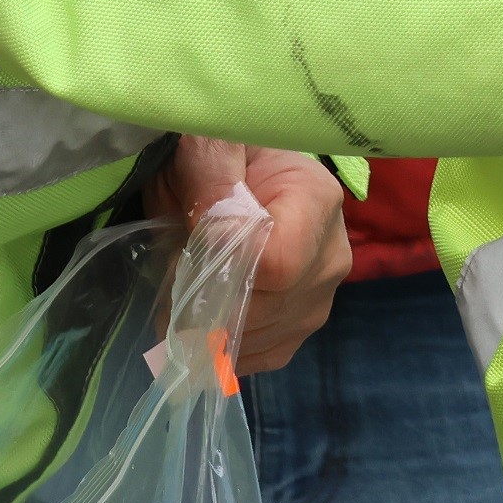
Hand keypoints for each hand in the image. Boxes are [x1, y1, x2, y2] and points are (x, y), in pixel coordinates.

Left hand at [144, 136, 352, 372]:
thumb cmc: (225, 155)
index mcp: (318, 201)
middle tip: (171, 271)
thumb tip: (214, 225)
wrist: (242, 174)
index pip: (279, 262)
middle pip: (263, 308)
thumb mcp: (211, 144)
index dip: (225, 264)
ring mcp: (320, 299)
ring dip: (206, 325)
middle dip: (205, 299)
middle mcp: (331, 256)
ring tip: (185, 287)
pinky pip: (255, 357)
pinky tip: (206, 311)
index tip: (189, 241)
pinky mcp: (299, 329)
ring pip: (254, 338)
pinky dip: (219, 344)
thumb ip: (211, 174)